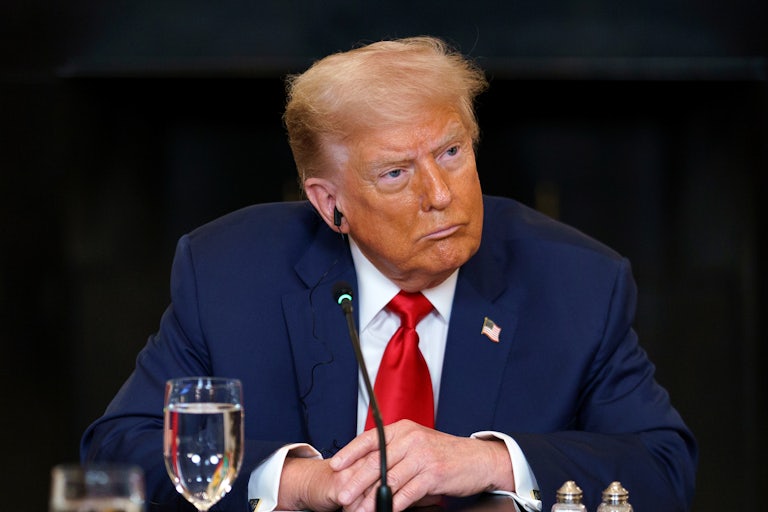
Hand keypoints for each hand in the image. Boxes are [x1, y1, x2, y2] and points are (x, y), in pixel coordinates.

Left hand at [329, 420, 514, 511]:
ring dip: (372, 498)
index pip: (371, 439)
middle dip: (356, 480)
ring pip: (389, 479)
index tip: (335, 464)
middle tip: (342, 494)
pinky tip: (386, 511)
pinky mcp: (433, 474)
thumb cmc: (444, 454)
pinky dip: (395, 504)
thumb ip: (394, 453)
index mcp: (403, 430)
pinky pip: (408, 492)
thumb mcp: (417, 445)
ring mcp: (423, 456)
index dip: (350, 452)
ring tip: (359, 509)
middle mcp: (411, 439)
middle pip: (376, 461)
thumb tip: (366, 468)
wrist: (477, 459)